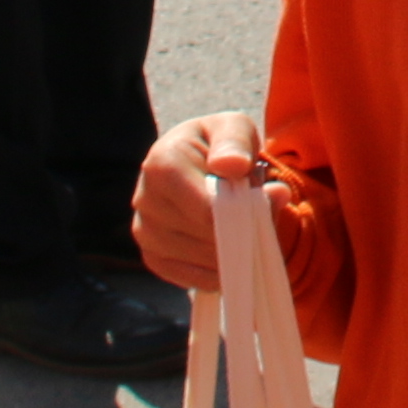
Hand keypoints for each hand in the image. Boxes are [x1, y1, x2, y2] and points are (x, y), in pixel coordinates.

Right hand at [134, 117, 262, 291]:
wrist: (202, 165)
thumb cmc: (222, 147)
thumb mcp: (234, 128)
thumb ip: (237, 142)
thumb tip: (235, 166)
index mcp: (161, 163)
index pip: (207, 210)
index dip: (240, 214)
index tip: (263, 202)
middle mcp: (144, 200)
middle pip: (206, 238)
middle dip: (241, 232)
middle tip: (257, 214)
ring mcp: (145, 233)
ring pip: (202, 261)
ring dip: (234, 252)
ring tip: (242, 226)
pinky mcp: (153, 258)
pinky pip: (194, 280)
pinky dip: (220, 270)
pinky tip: (228, 247)